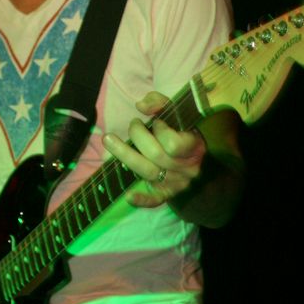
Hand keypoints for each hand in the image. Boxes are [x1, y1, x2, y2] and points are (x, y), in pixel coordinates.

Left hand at [102, 91, 206, 207]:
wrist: (194, 156)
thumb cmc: (181, 130)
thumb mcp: (175, 112)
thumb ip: (159, 102)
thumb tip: (141, 106)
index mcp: (194, 147)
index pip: (173, 143)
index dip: (160, 130)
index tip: (155, 122)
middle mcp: (188, 168)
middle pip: (156, 155)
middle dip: (138, 135)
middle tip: (134, 125)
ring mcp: (177, 183)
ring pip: (147, 172)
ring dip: (125, 154)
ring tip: (108, 139)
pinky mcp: (166, 194)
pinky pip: (155, 200)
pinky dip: (142, 200)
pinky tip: (128, 196)